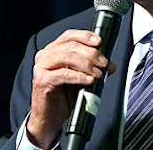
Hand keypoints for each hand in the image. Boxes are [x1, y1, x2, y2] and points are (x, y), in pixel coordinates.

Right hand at [26, 29, 116, 148]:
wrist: (50, 117)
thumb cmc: (63, 95)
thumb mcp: (82, 78)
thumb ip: (94, 68)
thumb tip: (110, 64)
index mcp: (54, 50)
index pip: (70, 35)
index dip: (86, 36)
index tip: (100, 42)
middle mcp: (46, 56)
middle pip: (71, 46)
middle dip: (91, 53)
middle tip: (103, 63)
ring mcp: (42, 68)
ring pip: (67, 57)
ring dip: (86, 64)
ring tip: (97, 73)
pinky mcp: (42, 81)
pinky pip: (63, 74)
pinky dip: (79, 76)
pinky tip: (89, 80)